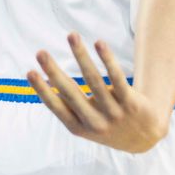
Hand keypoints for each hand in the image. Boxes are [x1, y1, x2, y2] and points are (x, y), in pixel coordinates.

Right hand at [28, 33, 169, 153]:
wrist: (145, 138)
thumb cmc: (107, 125)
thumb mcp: (86, 125)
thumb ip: (69, 107)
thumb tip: (48, 79)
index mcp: (79, 128)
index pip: (56, 106)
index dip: (43, 89)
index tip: (30, 71)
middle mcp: (95, 122)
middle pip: (71, 92)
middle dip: (54, 71)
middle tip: (40, 52)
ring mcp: (114, 113)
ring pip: (94, 80)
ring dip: (80, 55)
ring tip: (71, 35)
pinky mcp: (131, 102)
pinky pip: (117, 77)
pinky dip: (107, 59)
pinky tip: (98, 43)